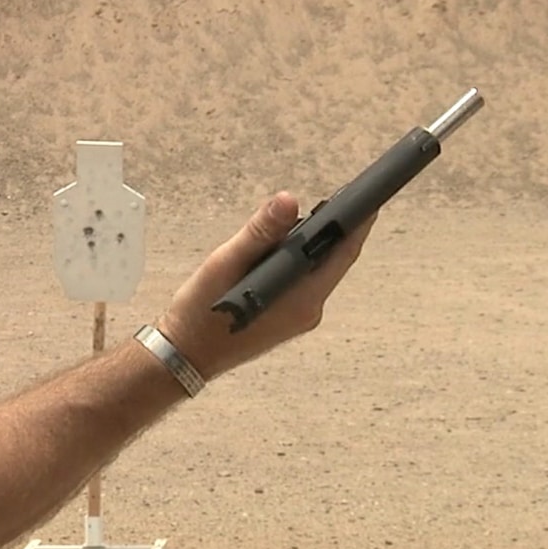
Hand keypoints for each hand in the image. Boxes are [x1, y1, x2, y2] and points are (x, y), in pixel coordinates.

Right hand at [155, 191, 375, 382]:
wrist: (183, 355)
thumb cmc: (201, 313)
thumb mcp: (225, 264)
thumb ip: (260, 232)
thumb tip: (289, 199)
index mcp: (302, 298)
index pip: (341, 253)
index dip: (356, 222)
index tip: (364, 193)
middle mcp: (309, 310)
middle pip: (332, 261)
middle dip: (334, 229)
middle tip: (334, 195)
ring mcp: (299, 317)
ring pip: (316, 271)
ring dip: (312, 245)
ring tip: (304, 217)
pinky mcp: (288, 318)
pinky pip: (303, 281)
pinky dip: (298, 260)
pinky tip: (280, 248)